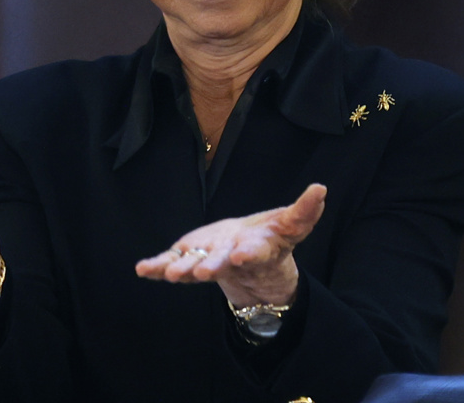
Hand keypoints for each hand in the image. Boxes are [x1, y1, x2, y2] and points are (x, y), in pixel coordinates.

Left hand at [135, 183, 326, 307]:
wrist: (247, 257)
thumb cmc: (270, 238)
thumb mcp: (290, 225)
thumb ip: (304, 212)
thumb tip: (321, 189)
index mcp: (256, 249)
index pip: (255, 252)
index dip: (249, 254)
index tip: (242, 255)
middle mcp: (231, 259)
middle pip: (222, 264)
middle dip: (211, 266)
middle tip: (202, 272)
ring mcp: (208, 261)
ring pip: (194, 267)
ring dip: (181, 270)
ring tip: (168, 275)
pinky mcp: (189, 259)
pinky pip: (171, 264)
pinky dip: (157, 267)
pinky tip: (142, 269)